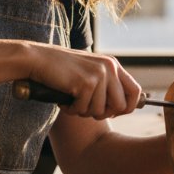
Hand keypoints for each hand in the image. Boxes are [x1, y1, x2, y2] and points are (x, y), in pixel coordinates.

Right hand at [26, 43, 140, 119]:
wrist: (38, 60)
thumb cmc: (62, 70)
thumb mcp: (90, 73)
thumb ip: (107, 85)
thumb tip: (124, 108)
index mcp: (113, 65)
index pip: (136, 92)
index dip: (126, 107)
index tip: (111, 111)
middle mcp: (109, 68)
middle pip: (121, 106)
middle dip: (103, 113)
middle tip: (86, 108)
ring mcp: (98, 75)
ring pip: (101, 111)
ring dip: (84, 112)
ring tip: (72, 101)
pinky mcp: (85, 83)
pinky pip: (84, 110)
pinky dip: (72, 109)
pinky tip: (64, 100)